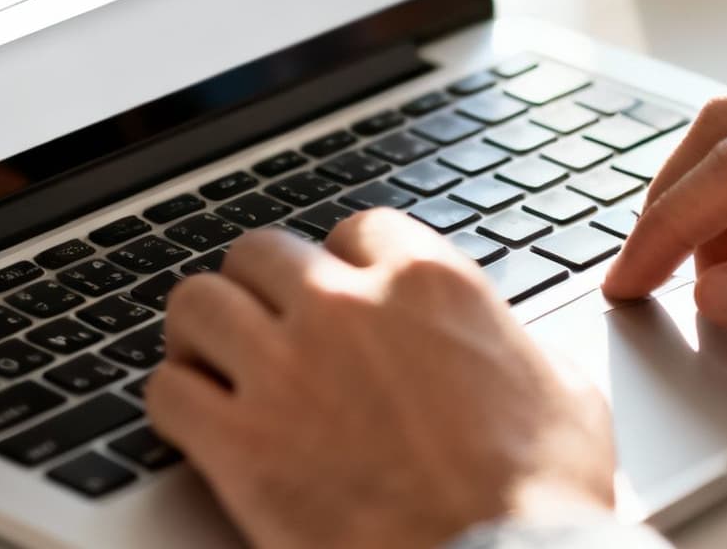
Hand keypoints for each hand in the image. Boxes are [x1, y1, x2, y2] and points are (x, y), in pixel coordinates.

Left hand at [147, 209, 615, 548]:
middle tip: (266, 328)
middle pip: (260, 252)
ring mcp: (286, 370)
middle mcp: (347, 308)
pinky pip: (165, 391)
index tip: (342, 297)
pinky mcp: (241, 443)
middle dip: (261, 289)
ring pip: (197, 303)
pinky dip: (173, 404)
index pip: (356, 229)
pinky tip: (194, 423)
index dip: (344, 266)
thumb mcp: (561, 390)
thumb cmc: (543, 497)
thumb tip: (506, 345)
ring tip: (213, 363)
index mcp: (428, 283)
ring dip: (203, 333)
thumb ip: (511, 343)